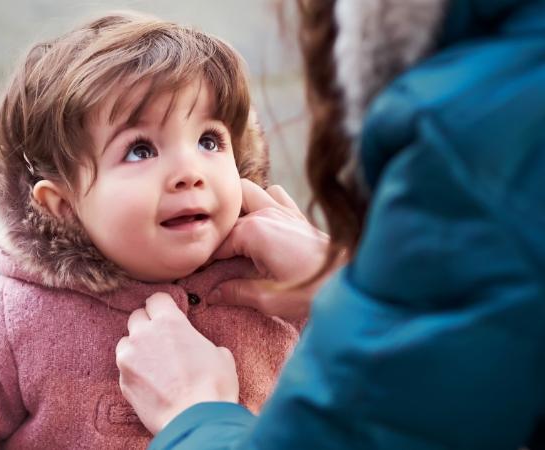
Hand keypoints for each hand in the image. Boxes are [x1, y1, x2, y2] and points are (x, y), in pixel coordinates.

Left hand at [116, 293, 238, 434]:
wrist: (195, 420)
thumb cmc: (213, 386)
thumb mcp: (220, 356)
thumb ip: (203, 344)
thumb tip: (206, 351)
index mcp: (169, 322)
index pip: (156, 299)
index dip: (163, 306)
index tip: (167, 314)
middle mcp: (144, 334)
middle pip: (136, 317)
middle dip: (147, 325)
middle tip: (160, 340)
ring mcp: (129, 358)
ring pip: (126, 343)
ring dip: (136, 348)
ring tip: (153, 364)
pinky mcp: (122, 381)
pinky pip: (125, 369)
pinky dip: (134, 372)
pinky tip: (150, 383)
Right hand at [210, 179, 339, 320]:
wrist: (349, 279)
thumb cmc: (311, 290)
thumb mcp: (268, 299)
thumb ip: (236, 293)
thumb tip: (212, 295)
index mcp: (253, 232)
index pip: (216, 243)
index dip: (204, 258)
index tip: (195, 271)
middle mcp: (265, 213)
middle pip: (228, 213)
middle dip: (217, 229)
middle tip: (213, 253)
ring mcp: (282, 209)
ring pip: (248, 191)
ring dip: (239, 206)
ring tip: (234, 231)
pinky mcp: (296, 213)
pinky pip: (274, 192)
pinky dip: (265, 200)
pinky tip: (264, 221)